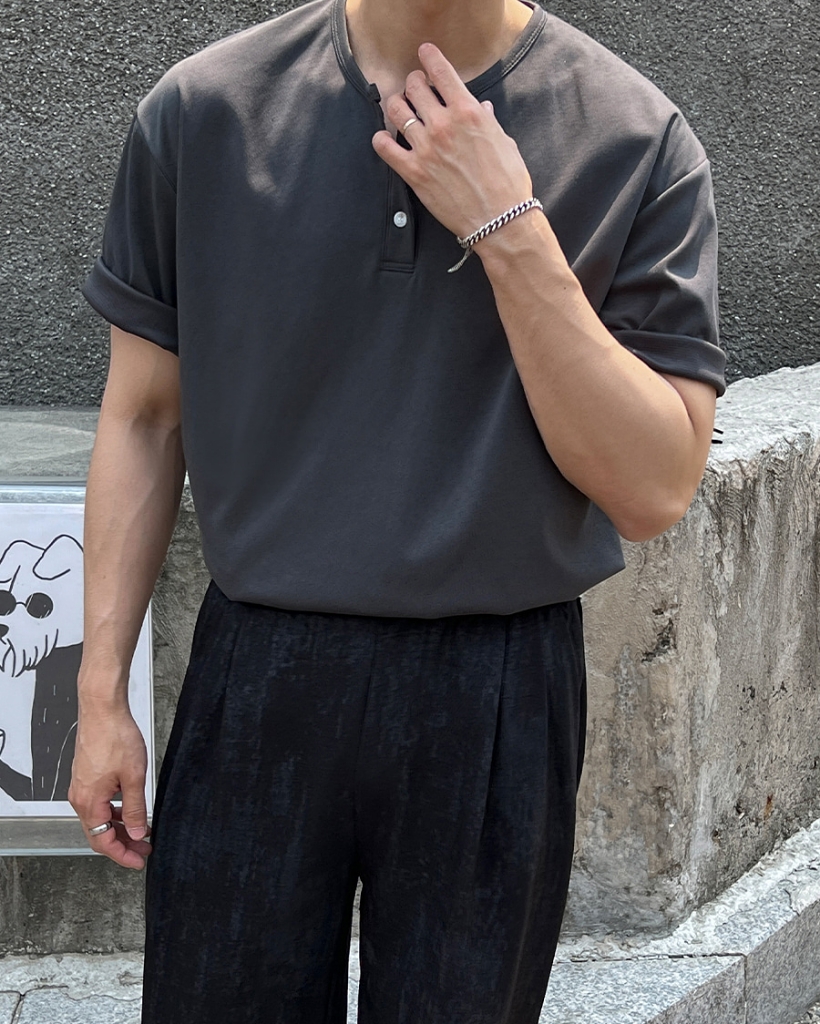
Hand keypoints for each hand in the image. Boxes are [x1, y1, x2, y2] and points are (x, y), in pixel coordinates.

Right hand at [68, 697, 151, 869]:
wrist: (102, 709)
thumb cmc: (115, 736)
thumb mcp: (134, 777)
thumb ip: (135, 808)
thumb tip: (138, 832)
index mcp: (89, 802)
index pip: (103, 841)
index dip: (122, 855)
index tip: (138, 861)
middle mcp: (80, 797)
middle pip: (99, 833)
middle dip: (122, 844)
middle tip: (144, 849)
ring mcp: (82, 787)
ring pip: (100, 818)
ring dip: (120, 828)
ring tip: (142, 831)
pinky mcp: (86, 776)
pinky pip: (99, 803)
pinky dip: (114, 812)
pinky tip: (130, 810)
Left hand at [372, 43, 534, 239]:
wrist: (499, 219)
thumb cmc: (508, 182)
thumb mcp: (504, 143)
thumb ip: (487, 121)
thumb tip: (481, 108)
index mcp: (468, 111)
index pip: (441, 72)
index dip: (429, 57)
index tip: (424, 53)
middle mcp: (443, 125)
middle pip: (414, 87)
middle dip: (414, 83)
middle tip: (415, 89)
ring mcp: (425, 148)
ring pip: (396, 111)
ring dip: (397, 105)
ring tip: (400, 109)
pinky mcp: (414, 172)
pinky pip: (385, 148)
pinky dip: (381, 140)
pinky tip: (385, 139)